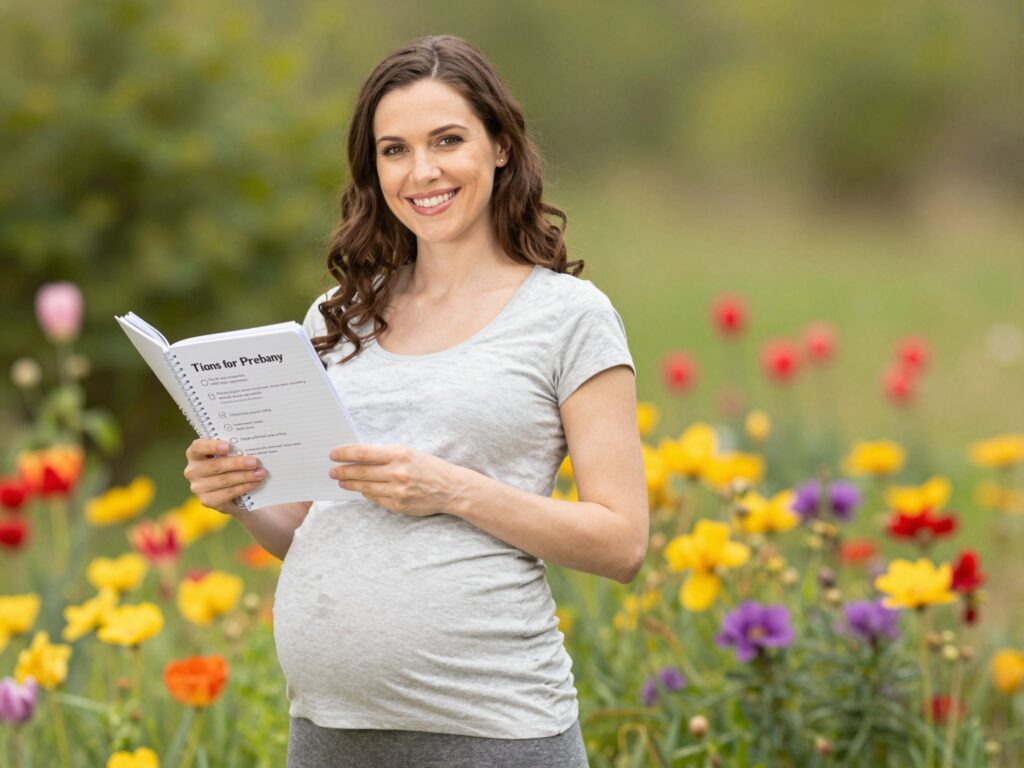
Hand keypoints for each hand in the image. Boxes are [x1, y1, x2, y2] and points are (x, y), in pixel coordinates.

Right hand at [183, 439, 266, 514]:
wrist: (232, 490)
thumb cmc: (230, 464)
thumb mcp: (229, 454)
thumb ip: (234, 449)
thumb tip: (251, 446)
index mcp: (195, 454)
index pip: (198, 447)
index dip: (211, 446)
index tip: (227, 446)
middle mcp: (192, 470)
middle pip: (215, 466)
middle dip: (237, 463)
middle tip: (255, 462)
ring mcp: (198, 487)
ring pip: (224, 481)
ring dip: (245, 477)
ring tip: (260, 473)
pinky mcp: (207, 501)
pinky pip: (227, 494)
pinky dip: (243, 488)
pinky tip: (255, 483)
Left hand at [328, 444, 462, 516]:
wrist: (452, 488)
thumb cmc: (429, 467)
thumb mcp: (409, 453)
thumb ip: (386, 455)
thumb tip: (359, 458)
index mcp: (400, 454)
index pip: (364, 452)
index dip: (346, 453)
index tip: (333, 454)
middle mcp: (398, 472)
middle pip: (361, 472)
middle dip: (343, 471)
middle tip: (332, 471)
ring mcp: (398, 491)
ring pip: (365, 488)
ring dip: (350, 484)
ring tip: (341, 481)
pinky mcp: (399, 505)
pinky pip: (376, 499)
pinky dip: (367, 494)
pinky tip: (361, 490)